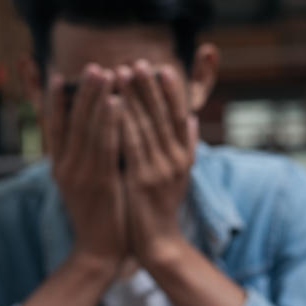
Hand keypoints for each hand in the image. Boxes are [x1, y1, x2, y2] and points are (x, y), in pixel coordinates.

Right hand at [47, 65, 127, 273]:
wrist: (98, 253)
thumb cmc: (97, 218)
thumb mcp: (82, 186)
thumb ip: (82, 160)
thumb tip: (91, 133)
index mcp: (59, 167)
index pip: (52, 127)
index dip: (53, 100)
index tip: (55, 74)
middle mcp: (66, 168)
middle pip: (71, 122)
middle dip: (81, 92)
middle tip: (91, 65)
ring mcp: (82, 175)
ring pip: (88, 129)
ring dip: (97, 99)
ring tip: (106, 73)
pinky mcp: (100, 184)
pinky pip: (106, 146)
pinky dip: (111, 122)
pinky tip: (118, 103)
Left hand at [118, 60, 198, 267]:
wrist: (159, 244)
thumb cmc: (162, 209)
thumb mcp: (180, 176)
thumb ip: (187, 147)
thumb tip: (193, 120)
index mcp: (185, 157)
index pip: (180, 116)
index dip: (172, 92)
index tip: (161, 68)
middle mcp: (176, 161)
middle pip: (163, 116)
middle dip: (149, 87)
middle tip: (138, 61)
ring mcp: (160, 171)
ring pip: (146, 126)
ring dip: (133, 97)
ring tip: (120, 73)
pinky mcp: (142, 181)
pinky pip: (130, 146)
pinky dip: (122, 123)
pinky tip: (111, 105)